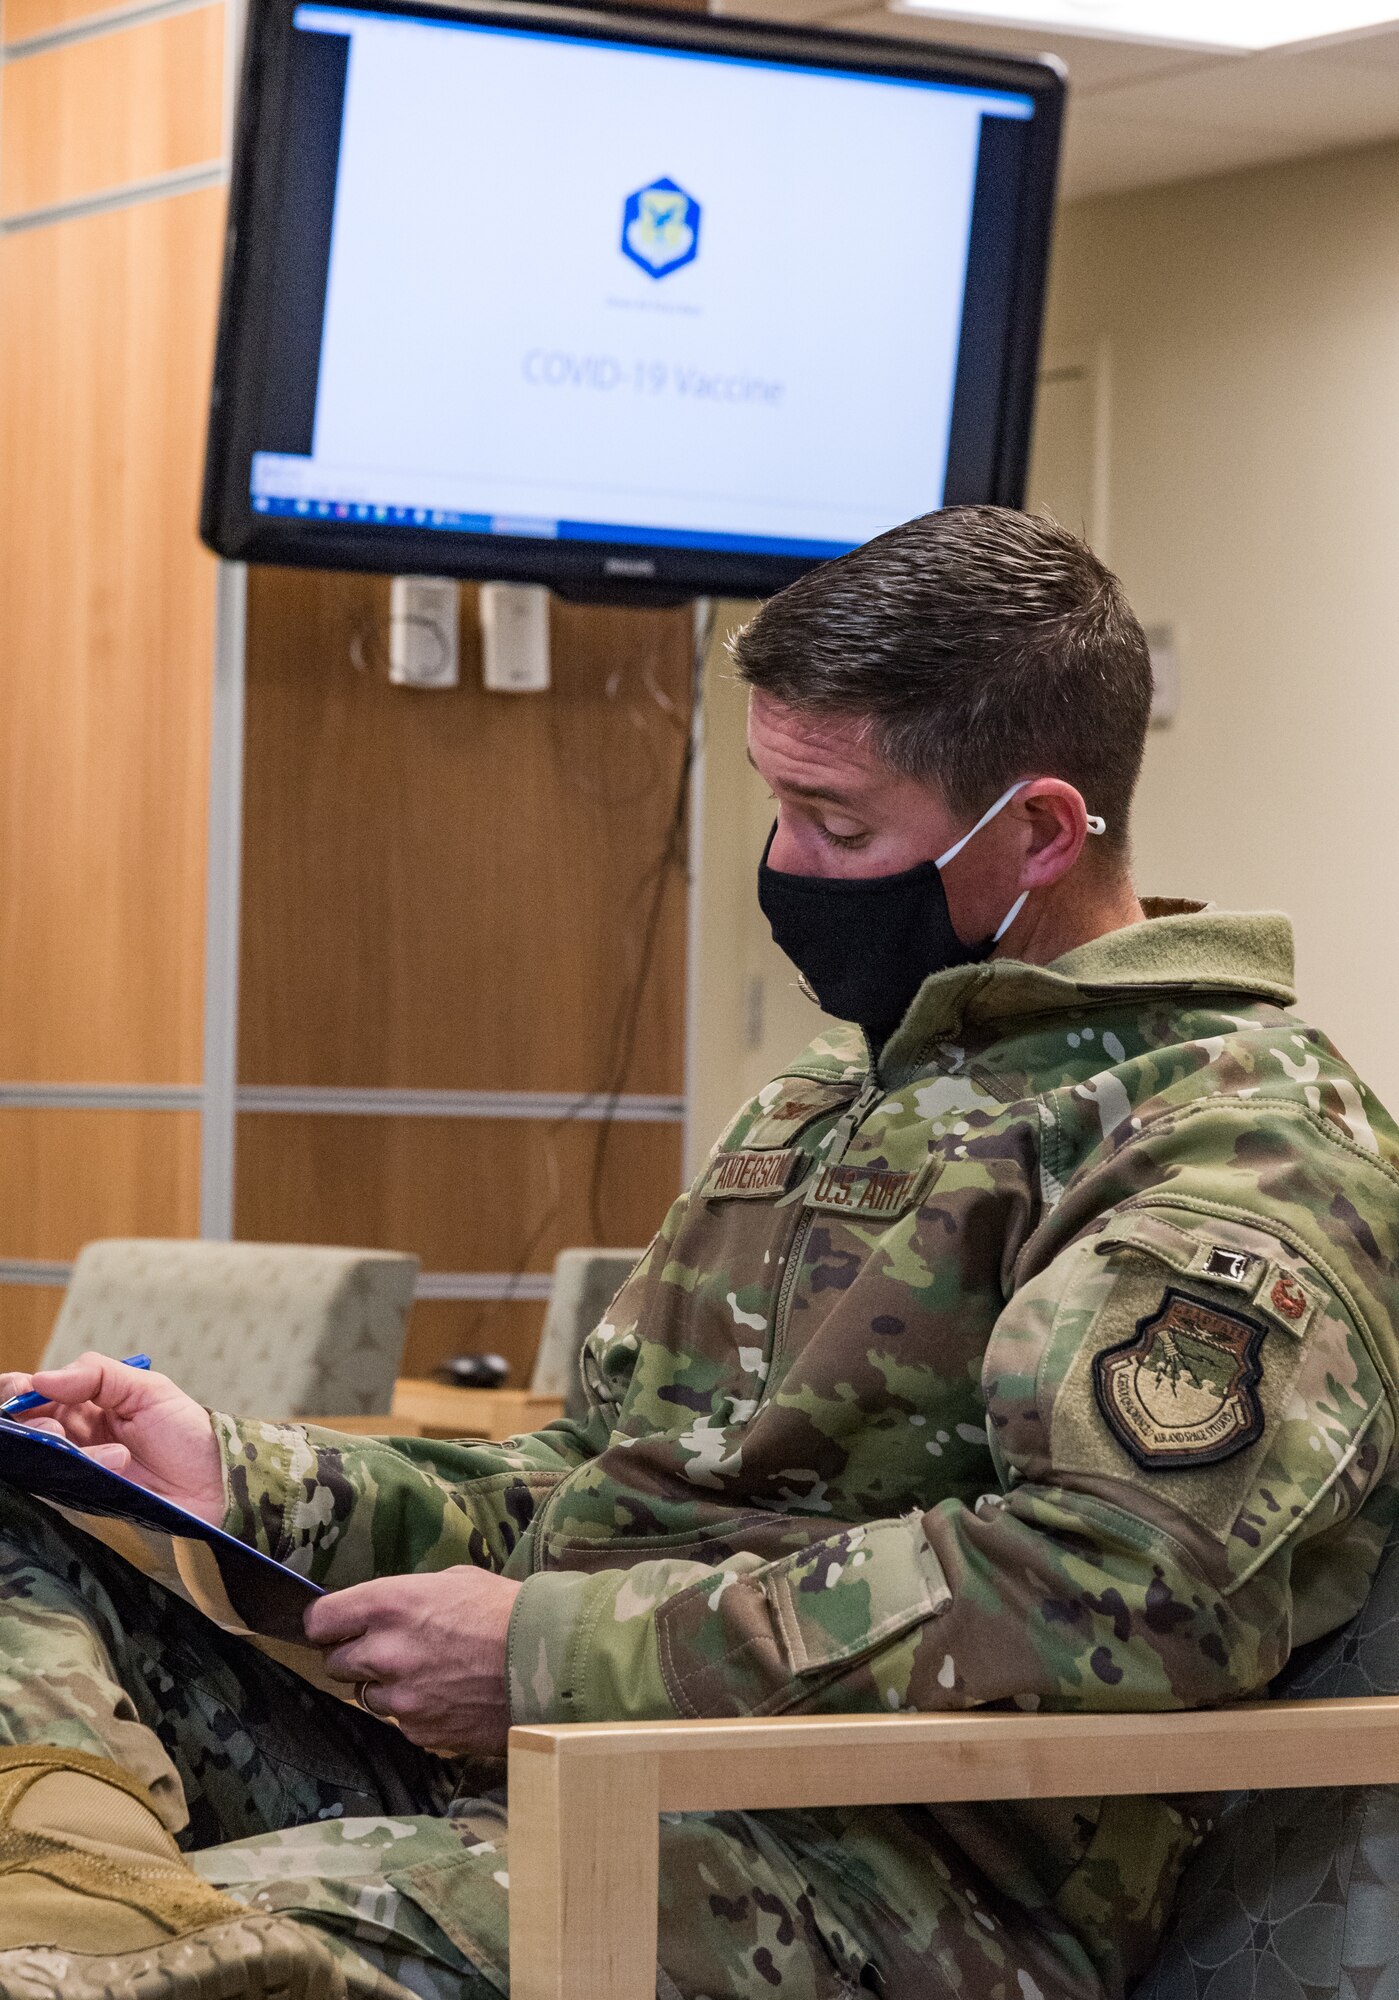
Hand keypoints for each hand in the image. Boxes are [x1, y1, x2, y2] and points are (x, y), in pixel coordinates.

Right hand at [0, 1351, 223, 1523]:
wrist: (216, 1484)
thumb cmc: (186, 1434)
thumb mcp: (148, 1389)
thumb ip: (98, 1374)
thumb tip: (42, 1379)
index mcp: (81, 1404)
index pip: (30, 1393)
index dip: (15, 1389)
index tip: (20, 1388)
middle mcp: (69, 1437)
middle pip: (22, 1427)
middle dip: (29, 1423)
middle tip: (56, 1430)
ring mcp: (73, 1470)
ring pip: (38, 1457)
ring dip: (64, 1450)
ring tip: (114, 1454)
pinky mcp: (83, 1500)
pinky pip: (58, 1487)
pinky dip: (86, 1471)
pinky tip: (117, 1466)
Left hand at [304, 1567, 521, 1754]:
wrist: (548, 1662)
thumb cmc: (505, 1610)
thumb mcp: (453, 1581)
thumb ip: (407, 1597)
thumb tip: (383, 1610)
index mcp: (389, 1604)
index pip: (319, 1620)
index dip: (327, 1623)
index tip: (336, 1625)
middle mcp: (383, 1652)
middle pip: (334, 1662)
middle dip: (355, 1656)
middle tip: (389, 1649)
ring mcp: (399, 1698)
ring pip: (366, 1696)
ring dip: (386, 1686)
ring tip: (428, 1674)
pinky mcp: (419, 1731)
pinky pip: (400, 1722)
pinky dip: (415, 1712)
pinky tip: (447, 1696)